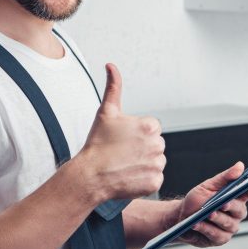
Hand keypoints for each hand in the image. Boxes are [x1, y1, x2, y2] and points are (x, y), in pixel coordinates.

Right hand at [79, 64, 165, 201]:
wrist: (90, 175)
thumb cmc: (97, 144)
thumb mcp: (106, 112)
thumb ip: (113, 87)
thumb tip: (111, 65)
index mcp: (150, 126)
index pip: (151, 129)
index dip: (136, 135)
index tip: (122, 141)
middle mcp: (158, 144)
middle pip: (155, 145)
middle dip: (142, 149)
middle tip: (122, 154)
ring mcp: (157, 164)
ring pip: (156, 161)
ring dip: (144, 164)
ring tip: (125, 165)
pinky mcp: (155, 182)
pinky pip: (154, 179)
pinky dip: (144, 179)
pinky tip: (129, 176)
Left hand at [168, 162, 247, 247]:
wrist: (180, 218)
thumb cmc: (196, 201)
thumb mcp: (208, 186)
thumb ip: (225, 177)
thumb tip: (240, 166)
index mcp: (236, 198)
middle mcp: (236, 214)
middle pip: (240, 210)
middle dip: (231, 206)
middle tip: (223, 203)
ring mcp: (229, 227)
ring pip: (228, 224)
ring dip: (217, 218)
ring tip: (207, 214)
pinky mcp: (220, 239)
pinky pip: (216, 234)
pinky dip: (206, 228)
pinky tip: (197, 224)